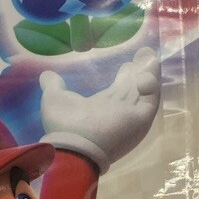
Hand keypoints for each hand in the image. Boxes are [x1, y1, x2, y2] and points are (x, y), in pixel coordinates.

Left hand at [40, 48, 160, 172]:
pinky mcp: (140, 119)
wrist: (74, 145)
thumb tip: (46, 74)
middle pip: (134, 90)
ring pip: (144, 92)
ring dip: (149, 73)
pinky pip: (151, 101)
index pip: (118, 91)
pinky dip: (152, 86)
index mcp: (101, 108)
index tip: (127, 62)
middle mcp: (118, 111)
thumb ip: (53, 86)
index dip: (124, 76)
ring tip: (150, 56)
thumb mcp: (54, 99)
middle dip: (139, 72)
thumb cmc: (64, 124)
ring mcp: (131, 116)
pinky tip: (144, 76)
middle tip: (145, 53)